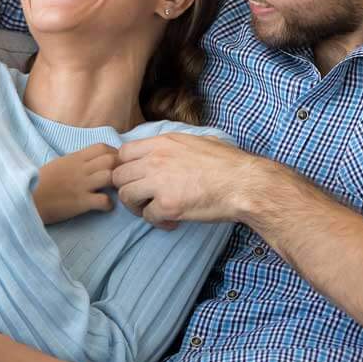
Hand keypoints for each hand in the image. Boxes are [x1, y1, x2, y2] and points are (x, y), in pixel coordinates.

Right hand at [33, 144, 117, 224]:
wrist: (26, 199)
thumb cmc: (38, 183)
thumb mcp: (57, 165)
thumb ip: (74, 162)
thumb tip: (89, 163)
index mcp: (74, 158)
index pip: (102, 147)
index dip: (114, 154)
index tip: (115, 165)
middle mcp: (80, 169)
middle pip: (112, 160)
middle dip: (120, 169)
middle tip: (120, 180)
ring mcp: (81, 185)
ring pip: (111, 176)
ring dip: (117, 185)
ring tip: (114, 193)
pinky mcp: (80, 202)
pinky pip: (104, 201)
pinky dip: (109, 205)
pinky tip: (104, 207)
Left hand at [113, 133, 257, 226]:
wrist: (244, 183)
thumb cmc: (228, 163)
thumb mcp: (198, 140)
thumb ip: (176, 143)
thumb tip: (170, 146)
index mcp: (162, 143)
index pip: (122, 153)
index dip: (125, 167)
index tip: (135, 177)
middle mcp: (155, 160)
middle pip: (118, 176)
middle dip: (127, 188)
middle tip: (142, 197)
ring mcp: (158, 183)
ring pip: (126, 196)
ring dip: (138, 206)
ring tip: (154, 210)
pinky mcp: (167, 205)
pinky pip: (147, 216)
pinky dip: (157, 221)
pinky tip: (172, 220)